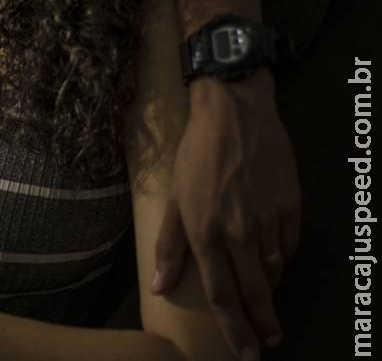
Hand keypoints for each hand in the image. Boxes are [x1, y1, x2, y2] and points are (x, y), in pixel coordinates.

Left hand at [153, 71, 297, 359]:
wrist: (234, 114)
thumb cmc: (195, 155)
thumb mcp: (172, 198)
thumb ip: (169, 246)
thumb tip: (160, 287)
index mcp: (205, 232)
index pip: (220, 293)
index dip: (233, 327)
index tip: (245, 351)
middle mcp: (239, 233)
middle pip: (255, 291)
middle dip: (261, 323)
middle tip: (268, 343)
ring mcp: (268, 220)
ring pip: (274, 269)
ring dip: (270, 287)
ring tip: (265, 299)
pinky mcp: (291, 207)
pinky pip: (289, 244)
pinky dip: (281, 256)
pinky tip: (273, 256)